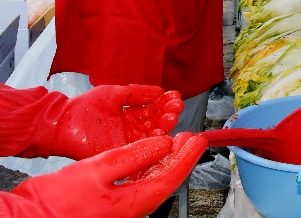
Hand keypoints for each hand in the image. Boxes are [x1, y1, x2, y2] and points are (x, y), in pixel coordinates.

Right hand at [9, 133, 206, 217]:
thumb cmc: (56, 201)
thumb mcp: (97, 169)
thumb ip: (133, 156)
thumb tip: (164, 144)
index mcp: (132, 203)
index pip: (171, 178)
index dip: (188, 157)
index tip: (198, 139)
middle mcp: (131, 209)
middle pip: (165, 181)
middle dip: (179, 157)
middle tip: (189, 137)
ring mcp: (120, 209)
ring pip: (152, 183)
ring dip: (164, 161)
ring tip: (173, 141)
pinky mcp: (108, 205)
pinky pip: (137, 185)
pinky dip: (147, 168)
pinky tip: (148, 156)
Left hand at [52, 85, 183, 159]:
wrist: (63, 121)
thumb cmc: (84, 107)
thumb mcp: (116, 93)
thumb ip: (138, 93)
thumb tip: (159, 92)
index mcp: (131, 115)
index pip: (154, 110)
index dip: (165, 104)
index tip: (174, 96)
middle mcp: (131, 129)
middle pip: (157, 123)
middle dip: (169, 114)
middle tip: (176, 106)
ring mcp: (126, 141)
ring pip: (152, 136)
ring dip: (164, 126)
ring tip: (172, 116)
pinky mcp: (120, 151)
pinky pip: (140, 149)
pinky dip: (153, 142)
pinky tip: (161, 133)